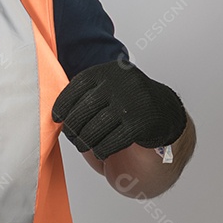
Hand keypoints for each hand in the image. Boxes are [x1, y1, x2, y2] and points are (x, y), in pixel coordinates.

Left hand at [52, 59, 185, 160]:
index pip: (77, 86)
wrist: (165, 111)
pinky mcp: (139, 124)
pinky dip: (101, 150)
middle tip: (71, 135)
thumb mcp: (110, 86)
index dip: (63, 103)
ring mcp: (130, 103)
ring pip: (95, 128)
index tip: (56, 116)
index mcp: (108, 71)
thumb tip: (58, 112)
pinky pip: (111, 141)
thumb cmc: (128, 100)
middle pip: (83, 109)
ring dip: (85, 141)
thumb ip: (88, 93)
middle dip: (73, 126)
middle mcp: (119, 84)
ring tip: (83, 144)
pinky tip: (100, 152)